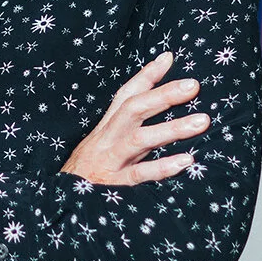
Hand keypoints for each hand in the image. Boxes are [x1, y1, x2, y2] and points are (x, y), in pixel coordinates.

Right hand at [61, 52, 207, 185]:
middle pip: (134, 109)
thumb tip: (149, 102)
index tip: (169, 58)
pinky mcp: (114, 185)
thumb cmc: (88, 169)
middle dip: (164, 95)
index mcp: (106, 127)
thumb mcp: (102, 141)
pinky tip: (186, 161)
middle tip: (193, 85)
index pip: (126, 95)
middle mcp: (108, 139)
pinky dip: (162, 167)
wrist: (59, 202)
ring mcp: (111, 161)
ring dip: (172, 129)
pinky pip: (140, 174)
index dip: (146, 76)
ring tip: (202, 121)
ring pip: (140, 139)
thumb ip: (125, 122)